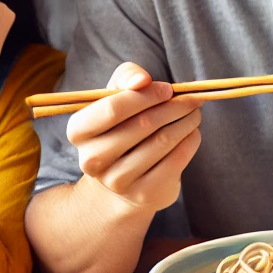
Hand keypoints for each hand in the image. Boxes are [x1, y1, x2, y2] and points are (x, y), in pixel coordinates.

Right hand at [70, 62, 202, 214]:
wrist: (122, 182)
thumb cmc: (120, 128)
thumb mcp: (115, 98)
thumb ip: (126, 77)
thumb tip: (142, 80)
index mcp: (78, 131)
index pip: (113, 109)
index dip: (146, 96)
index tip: (167, 89)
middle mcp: (92, 160)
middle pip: (143, 124)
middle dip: (174, 106)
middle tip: (192, 99)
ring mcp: (117, 181)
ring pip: (163, 141)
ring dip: (186, 121)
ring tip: (194, 112)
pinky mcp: (144, 194)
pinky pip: (176, 160)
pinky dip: (190, 141)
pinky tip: (192, 133)